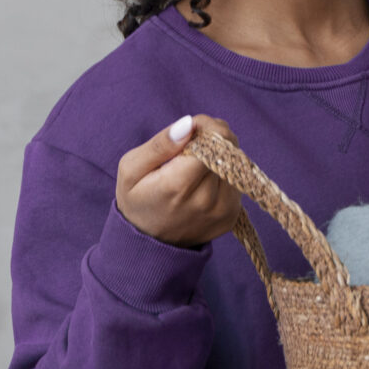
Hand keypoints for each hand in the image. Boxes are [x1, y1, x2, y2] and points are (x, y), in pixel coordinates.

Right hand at [117, 115, 244, 247]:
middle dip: (214, 138)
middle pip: (229, 151)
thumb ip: (160, 145)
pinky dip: (223, 174)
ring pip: (236, 164)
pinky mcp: (232, 217)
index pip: (215, 143)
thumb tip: (188, 124)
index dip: (207, 127)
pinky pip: (237, 181)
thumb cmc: (137, 199)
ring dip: (220, 155)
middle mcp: (207, 201)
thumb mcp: (131, 168)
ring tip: (195, 163)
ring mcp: (223, 211)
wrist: (147, 244)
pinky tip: (202, 180)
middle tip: (193, 141)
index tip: (193, 127)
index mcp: (179, 186)